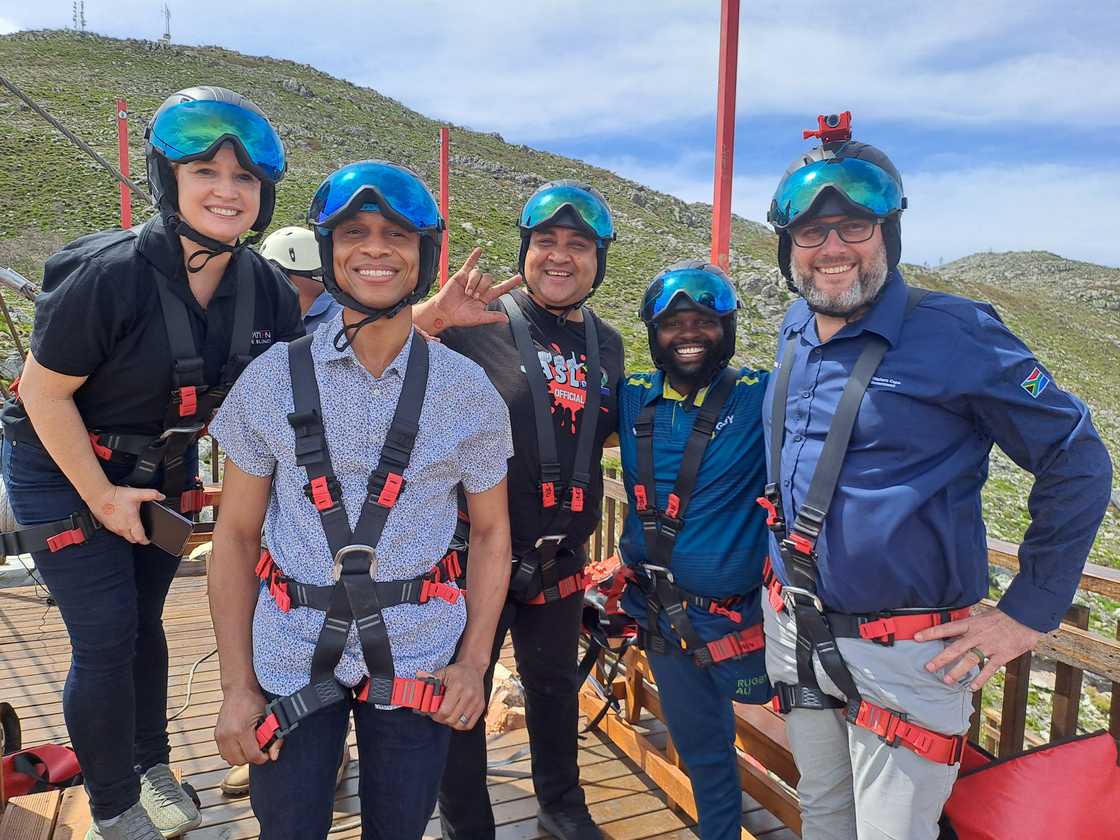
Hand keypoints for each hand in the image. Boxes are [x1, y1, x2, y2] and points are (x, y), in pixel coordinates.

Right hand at [86, 484, 164, 543]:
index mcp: (131, 522)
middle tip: (142, 535)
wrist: (99, 495)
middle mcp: (122, 528)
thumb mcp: (137, 494)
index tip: (148, 540)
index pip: (140, 538)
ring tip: (133, 528)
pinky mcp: (107, 526)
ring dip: (130, 534)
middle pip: (132, 540)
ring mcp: (114, 528)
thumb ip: (151, 494)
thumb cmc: (116, 496)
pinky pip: (116, 532)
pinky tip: (123, 523)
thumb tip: (161, 496)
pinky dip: (121, 530)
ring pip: (124, 536)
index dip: (146, 540)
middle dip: (138, 538)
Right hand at [215, 686, 279, 765]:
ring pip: (231, 760)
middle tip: (259, 747)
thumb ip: (274, 738)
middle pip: (241, 761)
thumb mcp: (269, 717)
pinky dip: (234, 752)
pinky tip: (242, 742)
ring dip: (242, 756)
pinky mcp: (216, 736)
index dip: (263, 757)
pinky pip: (224, 753)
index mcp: (240, 730)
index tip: (267, 753)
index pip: (252, 756)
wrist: (238, 690)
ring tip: (250, 745)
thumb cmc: (253, 700)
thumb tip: (274, 755)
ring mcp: (220, 736)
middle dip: (252, 757)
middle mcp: (227, 735)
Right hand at [423, 248, 521, 332]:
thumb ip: (492, 317)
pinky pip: (469, 264)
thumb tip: (506, 319)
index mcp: (486, 297)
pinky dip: (474, 257)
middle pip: (488, 279)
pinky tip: (479, 250)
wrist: (444, 312)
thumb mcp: (478, 318)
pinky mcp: (461, 275)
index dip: (510, 283)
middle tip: (473, 297)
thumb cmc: (460, 317)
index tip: (519, 278)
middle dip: (482, 288)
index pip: (501, 288)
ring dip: (473, 283)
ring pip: (479, 274)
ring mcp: (471, 280)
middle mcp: (480, 287)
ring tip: (467, 292)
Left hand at [431, 661, 486, 730]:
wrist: (473, 668)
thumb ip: (429, 680)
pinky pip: (469, 725)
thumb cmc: (455, 672)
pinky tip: (455, 717)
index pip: (444, 711)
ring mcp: (476, 702)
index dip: (435, 715)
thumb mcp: (442, 672)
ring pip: (460, 724)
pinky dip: (460, 725)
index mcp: (457, 687)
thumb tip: (416, 683)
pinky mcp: (481, 707)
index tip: (431, 711)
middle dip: (441, 719)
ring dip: (450, 722)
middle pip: (451, 719)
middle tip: (437, 713)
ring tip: (446, 715)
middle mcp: (469, 695)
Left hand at [915, 607, 1042, 690]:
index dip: (931, 632)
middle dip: (941, 658)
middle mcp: (978, 635)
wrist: (1026, 616)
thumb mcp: (983, 617)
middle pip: (956, 648)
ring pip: (970, 660)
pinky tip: (972, 688)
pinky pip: (989, 669)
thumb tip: (954, 633)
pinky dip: (981, 679)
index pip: (947, 628)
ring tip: (947, 681)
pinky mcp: (1002, 655)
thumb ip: (970, 626)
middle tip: (928, 667)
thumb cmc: (1003, 616)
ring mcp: (990, 646)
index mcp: (972, 623)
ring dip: (958, 671)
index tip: (916, 637)